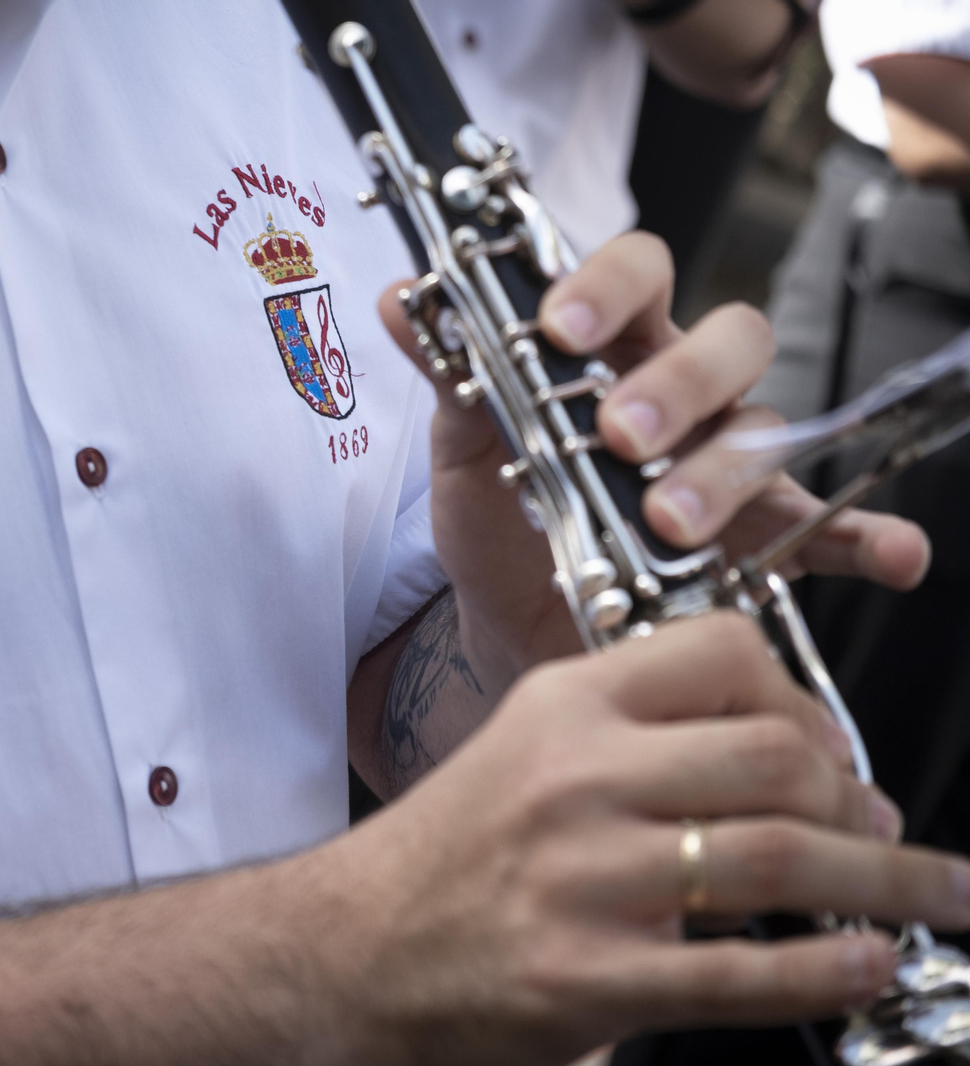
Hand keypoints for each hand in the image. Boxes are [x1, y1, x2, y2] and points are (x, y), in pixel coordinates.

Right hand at [318, 614, 969, 1065]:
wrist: (354, 945)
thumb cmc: (449, 850)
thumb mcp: (526, 747)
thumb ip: (637, 735)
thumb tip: (784, 761)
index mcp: (564, 705)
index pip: (724, 654)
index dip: (807, 698)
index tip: (832, 747)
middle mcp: (577, 777)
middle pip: (776, 758)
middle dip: (861, 801)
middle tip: (884, 832)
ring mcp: (584, 878)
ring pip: (780, 858)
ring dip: (888, 884)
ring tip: (935, 897)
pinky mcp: (588, 976)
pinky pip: (744, 972)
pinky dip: (831, 969)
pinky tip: (867, 962)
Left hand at [379, 231, 929, 676]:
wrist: (509, 625)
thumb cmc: (500, 522)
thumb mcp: (463, 454)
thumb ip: (451, 378)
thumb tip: (402, 300)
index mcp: (613, 351)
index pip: (638, 274)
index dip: (607, 286)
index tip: (559, 328)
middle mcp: (685, 395)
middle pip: (726, 342)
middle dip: (676, 384)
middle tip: (619, 436)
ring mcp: (728, 466)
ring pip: (765, 433)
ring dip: (726, 472)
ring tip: (670, 521)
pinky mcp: (757, 543)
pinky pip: (830, 530)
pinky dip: (863, 539)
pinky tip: (888, 555)